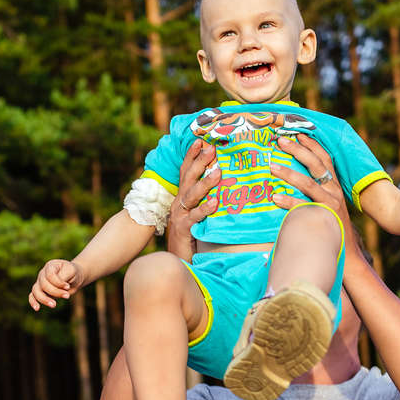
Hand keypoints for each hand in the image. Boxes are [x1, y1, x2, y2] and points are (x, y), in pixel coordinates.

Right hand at [29, 258, 81, 309]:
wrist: (74, 277)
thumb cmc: (73, 272)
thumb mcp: (71, 271)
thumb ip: (63, 276)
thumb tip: (57, 286)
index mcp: (50, 266)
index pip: (50, 275)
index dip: (58, 282)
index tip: (68, 287)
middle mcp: (42, 274)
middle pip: (44, 284)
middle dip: (56, 292)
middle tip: (67, 296)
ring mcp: (40, 282)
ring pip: (36, 291)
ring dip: (44, 299)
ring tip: (54, 305)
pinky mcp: (40, 291)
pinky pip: (32, 296)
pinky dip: (33, 302)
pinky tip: (37, 308)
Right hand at [167, 140, 220, 259]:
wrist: (178, 259)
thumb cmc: (192, 234)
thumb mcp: (197, 212)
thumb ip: (204, 198)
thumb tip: (221, 182)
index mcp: (182, 196)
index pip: (186, 171)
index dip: (192, 156)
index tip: (201, 140)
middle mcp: (179, 203)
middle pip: (188, 178)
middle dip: (200, 162)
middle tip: (212, 148)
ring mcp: (180, 215)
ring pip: (191, 195)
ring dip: (205, 182)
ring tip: (218, 172)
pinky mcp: (183, 228)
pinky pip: (195, 216)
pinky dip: (204, 208)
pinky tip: (215, 203)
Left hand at [270, 135, 355, 248]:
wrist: (347, 251)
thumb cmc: (332, 225)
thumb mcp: (328, 203)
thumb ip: (317, 190)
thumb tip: (298, 177)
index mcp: (335, 184)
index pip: (324, 158)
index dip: (311, 144)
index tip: (296, 133)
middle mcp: (335, 191)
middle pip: (316, 164)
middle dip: (298, 150)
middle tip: (279, 141)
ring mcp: (331, 203)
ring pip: (309, 183)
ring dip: (289, 173)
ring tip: (272, 167)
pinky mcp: (325, 216)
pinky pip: (304, 206)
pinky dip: (289, 201)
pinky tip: (275, 198)